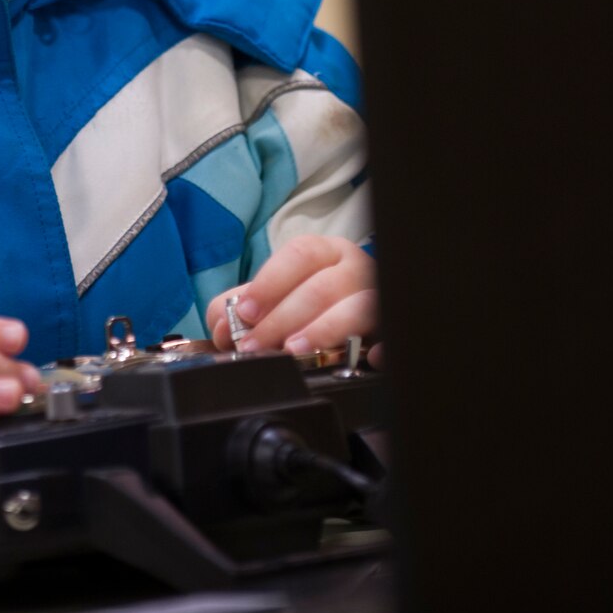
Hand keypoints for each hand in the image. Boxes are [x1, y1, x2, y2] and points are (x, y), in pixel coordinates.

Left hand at [205, 235, 381, 367]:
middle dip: (282, 319)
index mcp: (325, 253)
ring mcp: (376, 296)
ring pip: (354, 307)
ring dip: (321, 330)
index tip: (245, 312)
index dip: (270, 282)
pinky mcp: (392, 325)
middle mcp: (353, 269)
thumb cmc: (317, 299)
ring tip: (293, 350)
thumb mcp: (280, 294)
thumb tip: (221, 324)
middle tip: (255, 346)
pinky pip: (391, 334)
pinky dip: (382, 347)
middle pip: (320, 287)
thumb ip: (245, 305)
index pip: (299, 255)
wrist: (366, 309)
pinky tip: (370, 359)